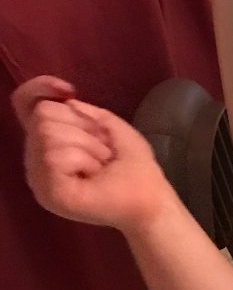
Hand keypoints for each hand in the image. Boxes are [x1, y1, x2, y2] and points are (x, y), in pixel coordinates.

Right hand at [16, 75, 169, 232]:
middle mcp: (37, 158)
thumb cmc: (134, 168)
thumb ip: (85, 111)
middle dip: (83, 128)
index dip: (38, 88)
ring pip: (47, 132)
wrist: (151, 201)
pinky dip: (83, 160)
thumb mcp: (111, 128)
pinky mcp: (46, 191)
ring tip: (100, 166)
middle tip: (103, 153)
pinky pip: (53, 155)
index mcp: (49, 142)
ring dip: (87, 146)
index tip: (68, 89)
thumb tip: (65, 99)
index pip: (25, 104)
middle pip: (42, 114)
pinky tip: (93, 176)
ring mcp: (39, 177)